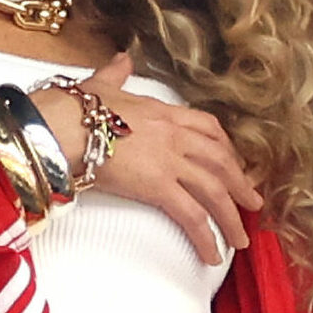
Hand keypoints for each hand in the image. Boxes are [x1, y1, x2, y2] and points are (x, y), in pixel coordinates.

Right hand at [32, 53, 260, 263]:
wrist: (60, 127)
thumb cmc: (73, 108)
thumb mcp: (100, 84)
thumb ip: (116, 72)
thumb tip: (122, 57)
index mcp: (162, 111)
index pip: (208, 127)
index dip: (225, 147)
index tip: (232, 163)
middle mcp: (174, 135)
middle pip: (221, 161)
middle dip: (240, 185)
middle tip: (252, 205)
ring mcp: (170, 161)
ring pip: (215, 192)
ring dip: (231, 218)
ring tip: (240, 240)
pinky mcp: (159, 187)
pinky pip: (192, 216)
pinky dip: (207, 238)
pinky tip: (212, 255)